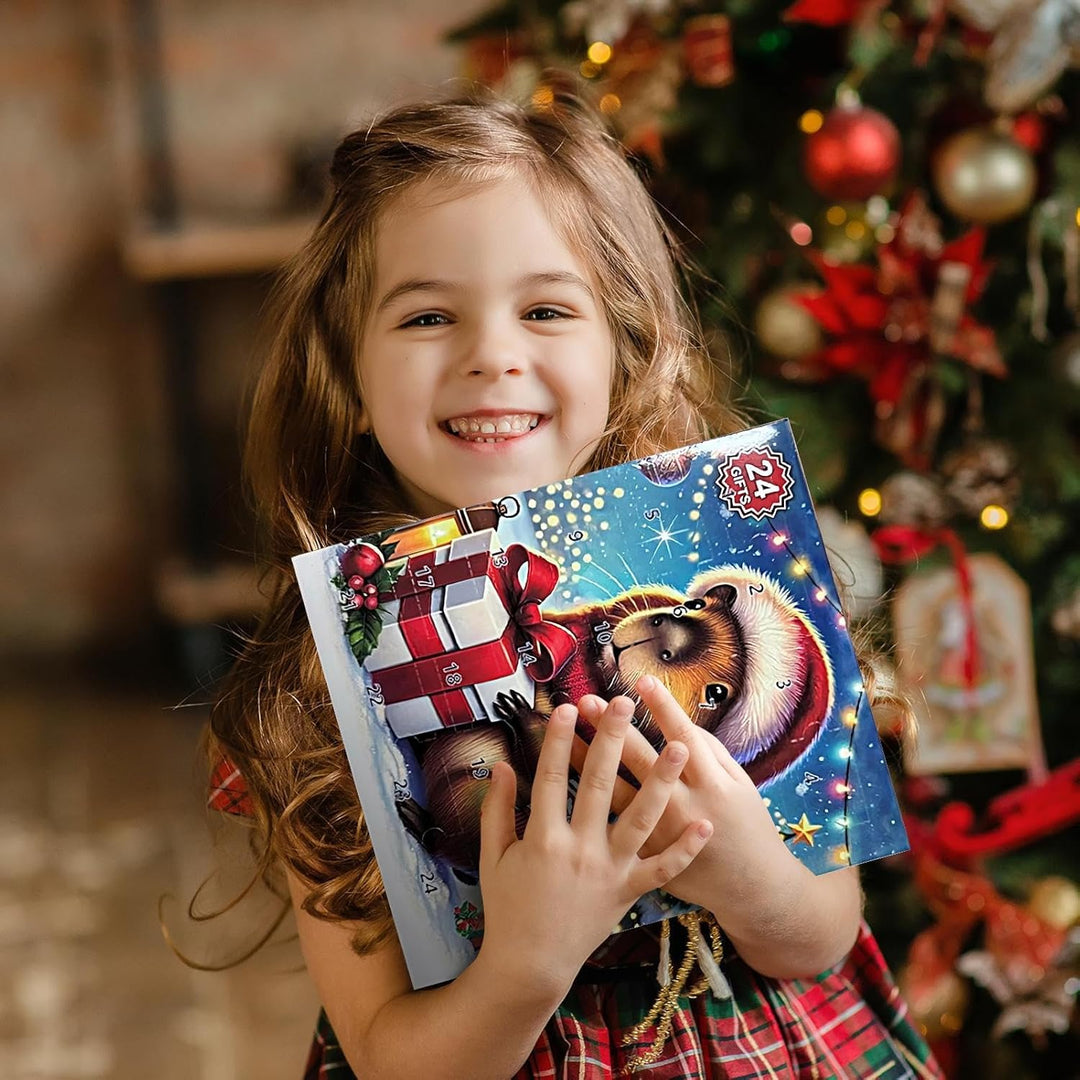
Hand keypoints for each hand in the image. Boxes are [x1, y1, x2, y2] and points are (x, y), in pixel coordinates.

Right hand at [477, 696, 712, 999]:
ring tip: (680, 746)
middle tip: (624, 704)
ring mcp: (609, 871)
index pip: (552, 777)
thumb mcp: (492, 857)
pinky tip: (705, 826)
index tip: (569, 707)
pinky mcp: (629, 892)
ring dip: (661, 781)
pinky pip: (662, 870)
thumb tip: (500, 766)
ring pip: (640, 819)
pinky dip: (684, 850)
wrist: (530, 965)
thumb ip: (497, 810)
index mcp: (542, 838)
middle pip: (599, 784)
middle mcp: (579, 849)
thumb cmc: (508, 908)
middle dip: (612, 740)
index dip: (561, 740)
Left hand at [575, 677, 794, 916]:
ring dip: (589, 762)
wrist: (754, 891)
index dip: (662, 706)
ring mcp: (661, 834)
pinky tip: (566, 784)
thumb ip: (712, 752)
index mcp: (711, 783)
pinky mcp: (646, 858)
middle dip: (612, 727)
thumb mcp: (741, 784)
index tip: (640, 680)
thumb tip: (680, 724)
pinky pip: (611, 828)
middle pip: (640, 759)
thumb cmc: (749, 828)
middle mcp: (682, 805)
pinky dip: (589, 806)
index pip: (683, 734)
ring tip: (565, 735)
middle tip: (587, 699)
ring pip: (616, 793)